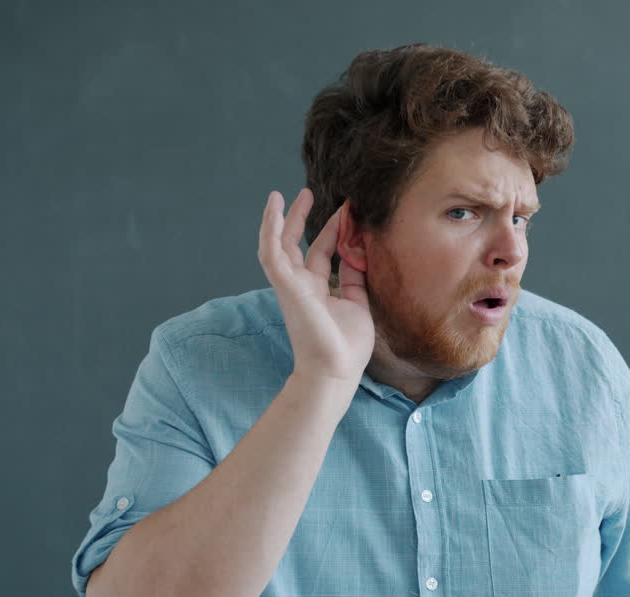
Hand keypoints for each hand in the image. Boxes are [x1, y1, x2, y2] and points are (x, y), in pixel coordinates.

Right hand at [257, 188, 373, 384]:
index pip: (323, 254)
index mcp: (319, 291)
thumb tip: (359, 252)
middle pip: (298, 245)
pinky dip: (271, 230)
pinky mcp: (286, 286)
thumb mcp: (357, 303)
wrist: (335, 370)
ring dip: (283, 219)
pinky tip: (274, 210)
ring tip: (285, 195)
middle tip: (309, 193)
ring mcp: (292, 285)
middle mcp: (302, 286)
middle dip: (303, 219)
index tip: (347, 211)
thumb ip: (355, 278)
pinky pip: (272, 253)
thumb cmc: (346, 346)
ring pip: (280, 245)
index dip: (333, 231)